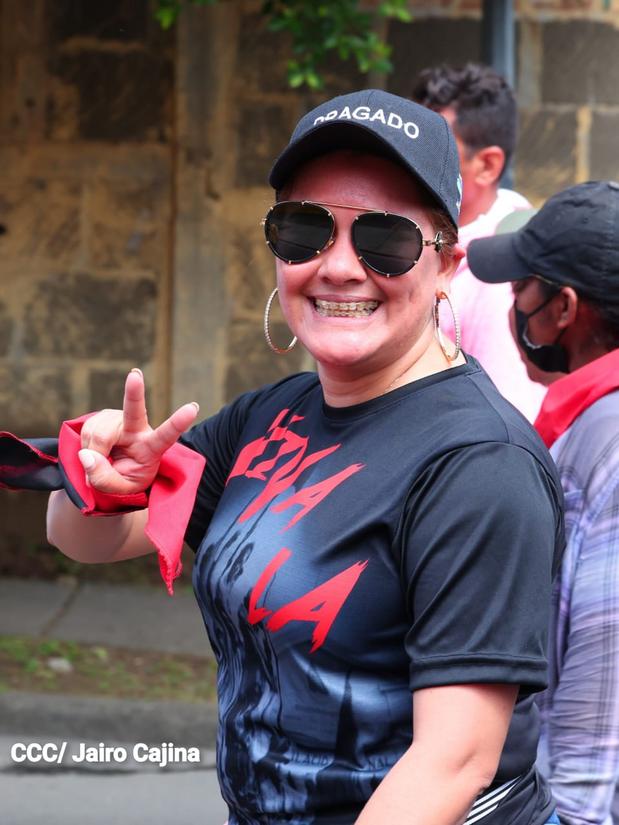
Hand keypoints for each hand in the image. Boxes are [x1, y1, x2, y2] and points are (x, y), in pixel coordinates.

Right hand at [78, 369, 198, 494]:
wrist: (112, 469)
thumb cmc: (125, 477)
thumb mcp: (120, 489)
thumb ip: (105, 479)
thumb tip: (86, 456)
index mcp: (152, 447)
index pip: (167, 435)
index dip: (179, 422)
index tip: (193, 408)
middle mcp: (138, 428)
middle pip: (134, 410)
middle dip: (134, 391)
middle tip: (135, 374)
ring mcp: (119, 419)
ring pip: (99, 434)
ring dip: (93, 452)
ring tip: (101, 461)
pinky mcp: (103, 416)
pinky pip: (86, 432)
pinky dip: (85, 446)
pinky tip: (96, 450)